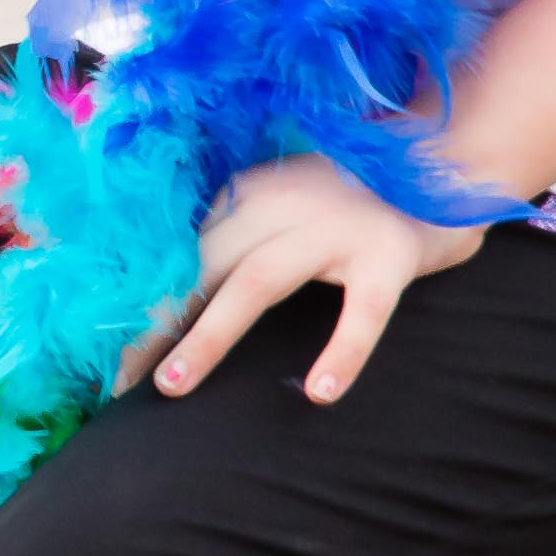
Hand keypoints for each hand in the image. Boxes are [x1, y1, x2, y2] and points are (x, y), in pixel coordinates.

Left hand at [118, 152, 484, 408]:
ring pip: (257, 282)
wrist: (448, 161)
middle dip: (155, 325)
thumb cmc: (354, 199)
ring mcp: (338, 228)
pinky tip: (322, 393)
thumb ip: (239, 235)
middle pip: (202, 266)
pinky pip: (363, 311)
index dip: (144, 304)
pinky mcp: (390, 255)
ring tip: (173, 386)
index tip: (107, 356)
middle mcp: (284, 204)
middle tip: (119, 382)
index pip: (181, 254)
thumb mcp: (285, 204)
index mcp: (250, 193)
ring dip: (209, 335)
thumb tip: (177, 300)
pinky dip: (342, 351)